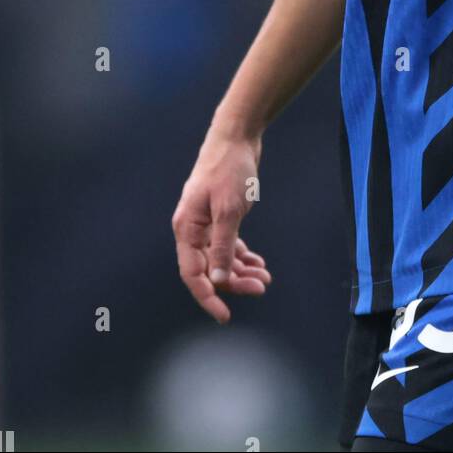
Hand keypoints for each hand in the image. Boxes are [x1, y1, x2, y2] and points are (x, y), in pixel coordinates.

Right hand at [172, 129, 271, 324]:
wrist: (237, 137)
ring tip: (265, 277)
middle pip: (210, 268)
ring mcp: (206, 222)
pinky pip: (228, 244)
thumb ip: (222, 246)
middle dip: (234, 282)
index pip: (193, 273)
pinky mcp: (220, 215)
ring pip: (221, 257)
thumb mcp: (229, 210)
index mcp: (187, 228)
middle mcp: (193, 228)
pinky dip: (242, 255)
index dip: (207, 297)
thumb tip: (217, 280)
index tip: (225, 315)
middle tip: (261, 287)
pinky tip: (259, 263)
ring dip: (241, 270)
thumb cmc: (229, 170)